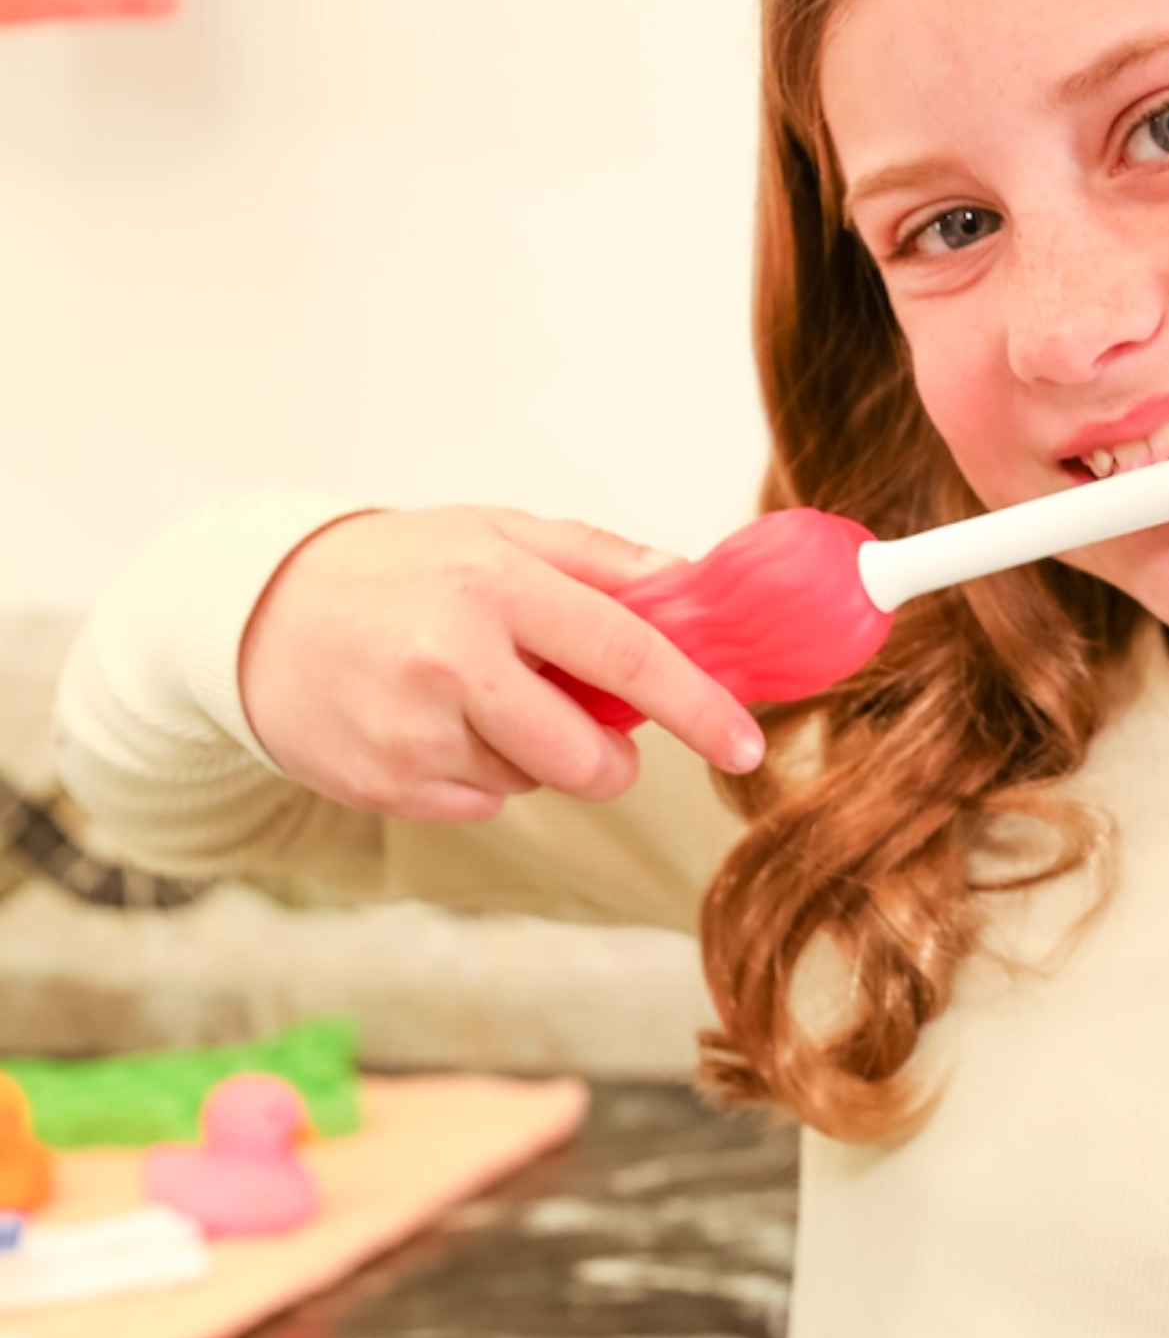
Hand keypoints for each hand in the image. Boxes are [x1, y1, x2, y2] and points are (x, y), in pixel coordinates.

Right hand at [239, 506, 765, 821]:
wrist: (253, 613)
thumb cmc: (396, 566)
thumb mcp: (496, 532)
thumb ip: (602, 561)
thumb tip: (693, 586)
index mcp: (495, 584)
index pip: (627, 655)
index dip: (698, 707)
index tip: (746, 742)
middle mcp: (453, 659)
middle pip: (589, 756)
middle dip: (611, 755)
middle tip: (583, 715)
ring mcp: (412, 731)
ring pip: (536, 783)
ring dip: (533, 754)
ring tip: (476, 697)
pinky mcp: (383, 785)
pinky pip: (482, 805)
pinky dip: (480, 775)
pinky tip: (434, 725)